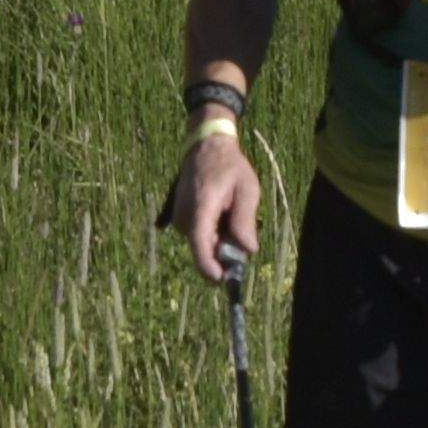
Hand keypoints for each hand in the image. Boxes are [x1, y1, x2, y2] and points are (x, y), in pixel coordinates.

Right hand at [169, 121, 266, 278]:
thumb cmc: (230, 166)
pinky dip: (213, 231)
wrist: (205, 147)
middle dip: (224, 250)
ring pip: (204, 243)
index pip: (200, 245)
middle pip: (205, 249)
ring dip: (219, 238)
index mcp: (201, 207)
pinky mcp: (179, 220)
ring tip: (230, 210)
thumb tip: (248, 250)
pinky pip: (200, 235)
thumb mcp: (247, 189)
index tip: (221, 280)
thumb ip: (245, 219)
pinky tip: (221, 212)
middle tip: (243, 230)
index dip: (209, 267)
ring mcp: (179, 219)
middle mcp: (184, 216)